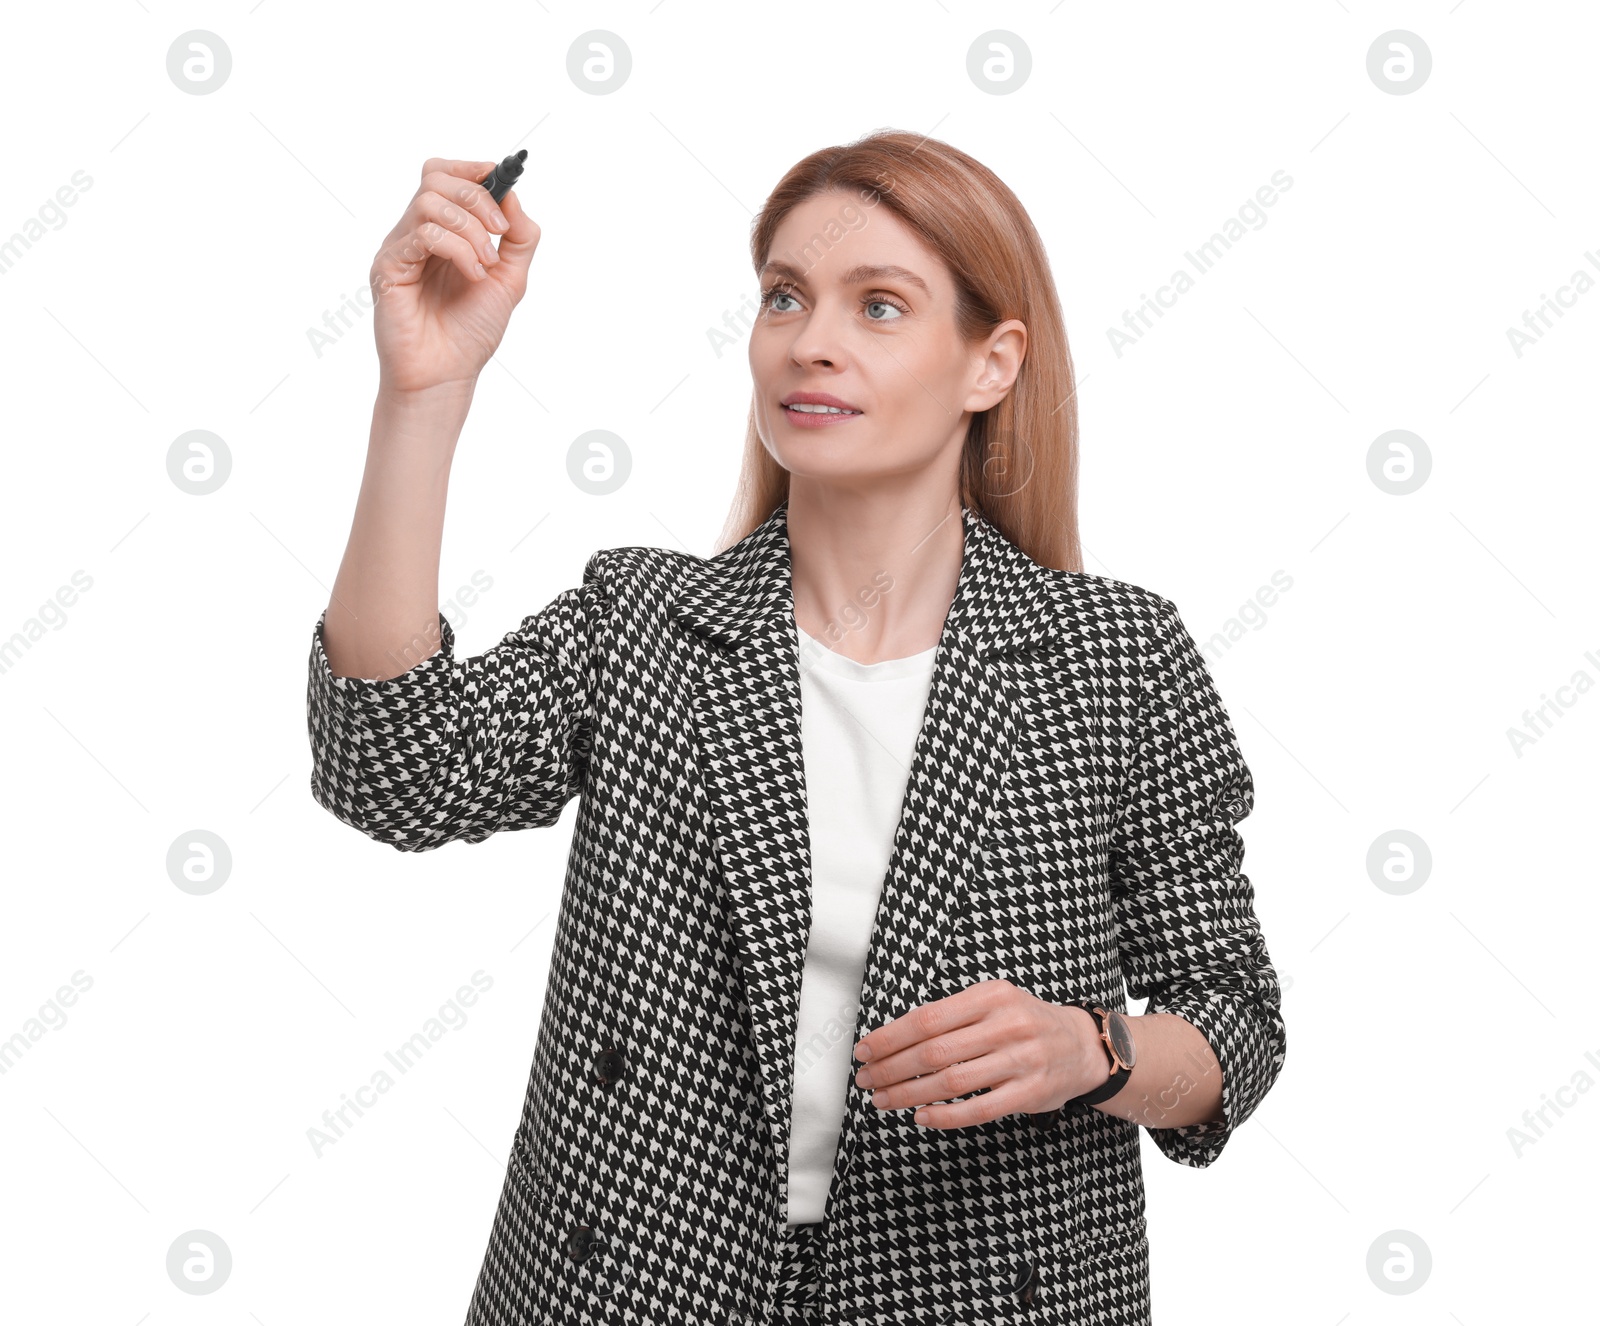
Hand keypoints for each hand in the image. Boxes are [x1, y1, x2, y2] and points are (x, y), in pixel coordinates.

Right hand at [370, 156, 540, 396]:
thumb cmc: (471, 332)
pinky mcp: (388, 268)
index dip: (473, 169)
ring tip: (485, 266)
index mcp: (443, 231)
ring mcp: (400, 248)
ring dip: (470, 230)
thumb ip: (519, 238)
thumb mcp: (510, 279)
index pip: (445, 175)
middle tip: (499, 234)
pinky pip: (422, 235)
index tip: (503, 177)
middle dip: (477, 198)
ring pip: (429, 202)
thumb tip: (514, 197)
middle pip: (436, 178)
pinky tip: (472, 276)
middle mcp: (417, 233)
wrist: (447, 375)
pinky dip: (457, 249)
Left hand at [850, 979, 1111, 1128]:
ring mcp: (1021, 1060)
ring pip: (951, 1082)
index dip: (889, 1037)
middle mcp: (1007, 1025)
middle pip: (934, 1051)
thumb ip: (952, 1016)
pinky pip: (979, 1109)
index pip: (927, 1018)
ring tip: (883, 1099)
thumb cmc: (1024, 1023)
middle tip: (866, 1079)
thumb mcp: (992, 1002)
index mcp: (991, 996)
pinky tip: (921, 1116)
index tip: (864, 1050)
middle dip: (891, 1068)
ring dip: (909, 1093)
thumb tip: (893, 1038)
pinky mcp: (1030, 1093)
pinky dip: (945, 1116)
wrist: (1081, 1045)